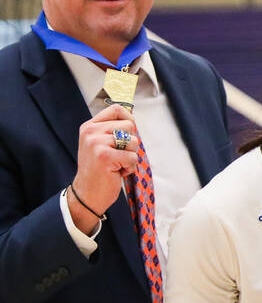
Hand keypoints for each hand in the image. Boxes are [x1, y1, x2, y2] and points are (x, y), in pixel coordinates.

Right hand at [69, 105, 140, 230]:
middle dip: (130, 143)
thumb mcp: (100, 144)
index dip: (129, 119)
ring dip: (130, 157)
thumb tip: (132, 118)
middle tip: (118, 155)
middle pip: (129, 125)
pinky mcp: (105, 157)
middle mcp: (91, 132)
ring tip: (116, 164)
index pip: (116, 109)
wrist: (87, 193)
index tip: (127, 133)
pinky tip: (116, 172)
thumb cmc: (98, 169)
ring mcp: (96, 144)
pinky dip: (129, 168)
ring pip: (133, 142)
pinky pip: (132, 157)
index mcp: (89, 126)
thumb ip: (112, 130)